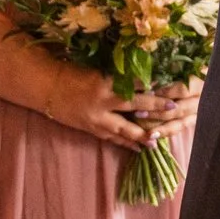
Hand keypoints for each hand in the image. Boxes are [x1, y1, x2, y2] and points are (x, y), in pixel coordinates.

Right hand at [35, 63, 198, 146]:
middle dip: (154, 108)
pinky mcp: (91, 129)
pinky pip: (112, 138)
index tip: (170, 84)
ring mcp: (97, 119)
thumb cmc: (71, 73)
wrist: (47, 88)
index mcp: (105, 83)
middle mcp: (103, 102)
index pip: (135, 84)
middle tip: (173, 108)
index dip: (153, 85)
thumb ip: (117, 76)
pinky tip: (137, 148)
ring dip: (142, 134)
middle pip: (135, 106)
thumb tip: (141, 75)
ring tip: (157, 139)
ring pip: (124, 129)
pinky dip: (125, 143)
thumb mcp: (96, 70)